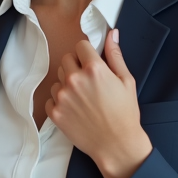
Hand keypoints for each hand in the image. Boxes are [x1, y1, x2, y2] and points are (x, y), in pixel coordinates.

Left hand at [45, 28, 153, 177]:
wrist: (116, 144)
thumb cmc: (125, 113)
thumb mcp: (126, 80)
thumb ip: (115, 55)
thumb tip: (111, 33)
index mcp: (94, 69)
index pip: (80, 46)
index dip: (87, 53)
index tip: (91, 62)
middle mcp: (75, 80)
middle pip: (66, 59)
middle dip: (76, 66)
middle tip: (88, 81)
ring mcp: (62, 96)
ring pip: (57, 78)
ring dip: (67, 83)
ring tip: (83, 97)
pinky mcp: (55, 112)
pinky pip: (51, 98)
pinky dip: (60, 101)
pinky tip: (75, 108)